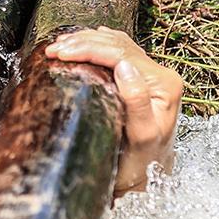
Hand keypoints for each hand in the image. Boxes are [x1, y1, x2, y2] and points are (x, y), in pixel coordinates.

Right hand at [45, 26, 181, 195]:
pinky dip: (98, 44)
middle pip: (118, 45)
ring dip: (87, 41)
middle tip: (54, 49)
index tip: (61, 53)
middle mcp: (161, 75)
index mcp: (164, 84)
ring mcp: (151, 74)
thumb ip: (137, 101)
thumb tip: (124, 67)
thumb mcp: (141, 136)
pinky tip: (85, 40)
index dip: (89, 49)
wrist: (147, 177)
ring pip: (117, 44)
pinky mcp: (141, 78)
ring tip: (61, 45)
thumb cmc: (143, 162)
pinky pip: (118, 51)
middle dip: (83, 43)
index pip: (121, 54)